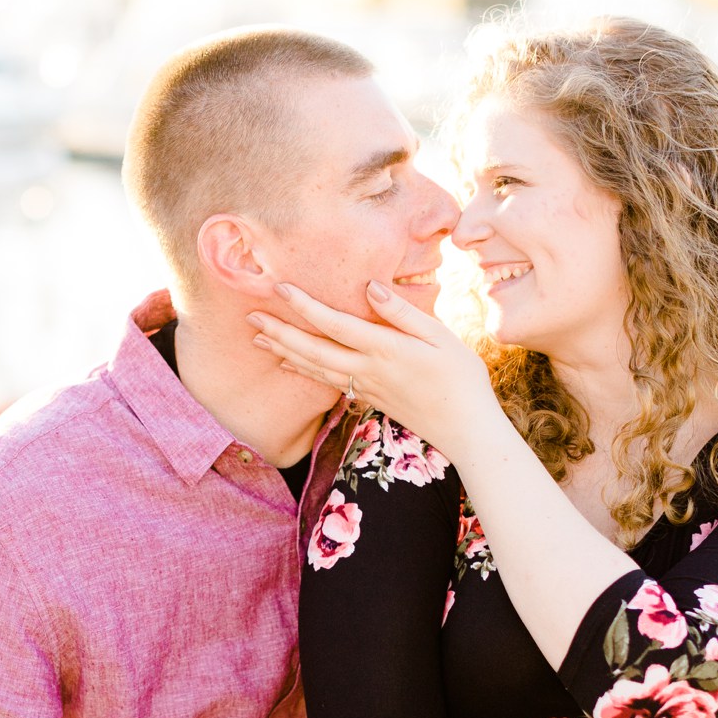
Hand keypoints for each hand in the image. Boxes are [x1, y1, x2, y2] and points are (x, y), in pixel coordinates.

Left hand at [246, 280, 497, 460]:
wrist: (466, 430)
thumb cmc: (462, 378)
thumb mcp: (441, 336)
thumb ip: (402, 312)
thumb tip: (370, 287)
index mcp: (385, 349)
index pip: (335, 324)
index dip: (305, 305)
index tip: (280, 287)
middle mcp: (368, 370)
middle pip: (313, 350)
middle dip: (281, 332)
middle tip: (251, 316)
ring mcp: (365, 387)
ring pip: (315, 368)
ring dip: (284, 351)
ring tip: (259, 338)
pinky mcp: (368, 398)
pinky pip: (327, 382)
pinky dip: (304, 370)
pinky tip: (289, 363)